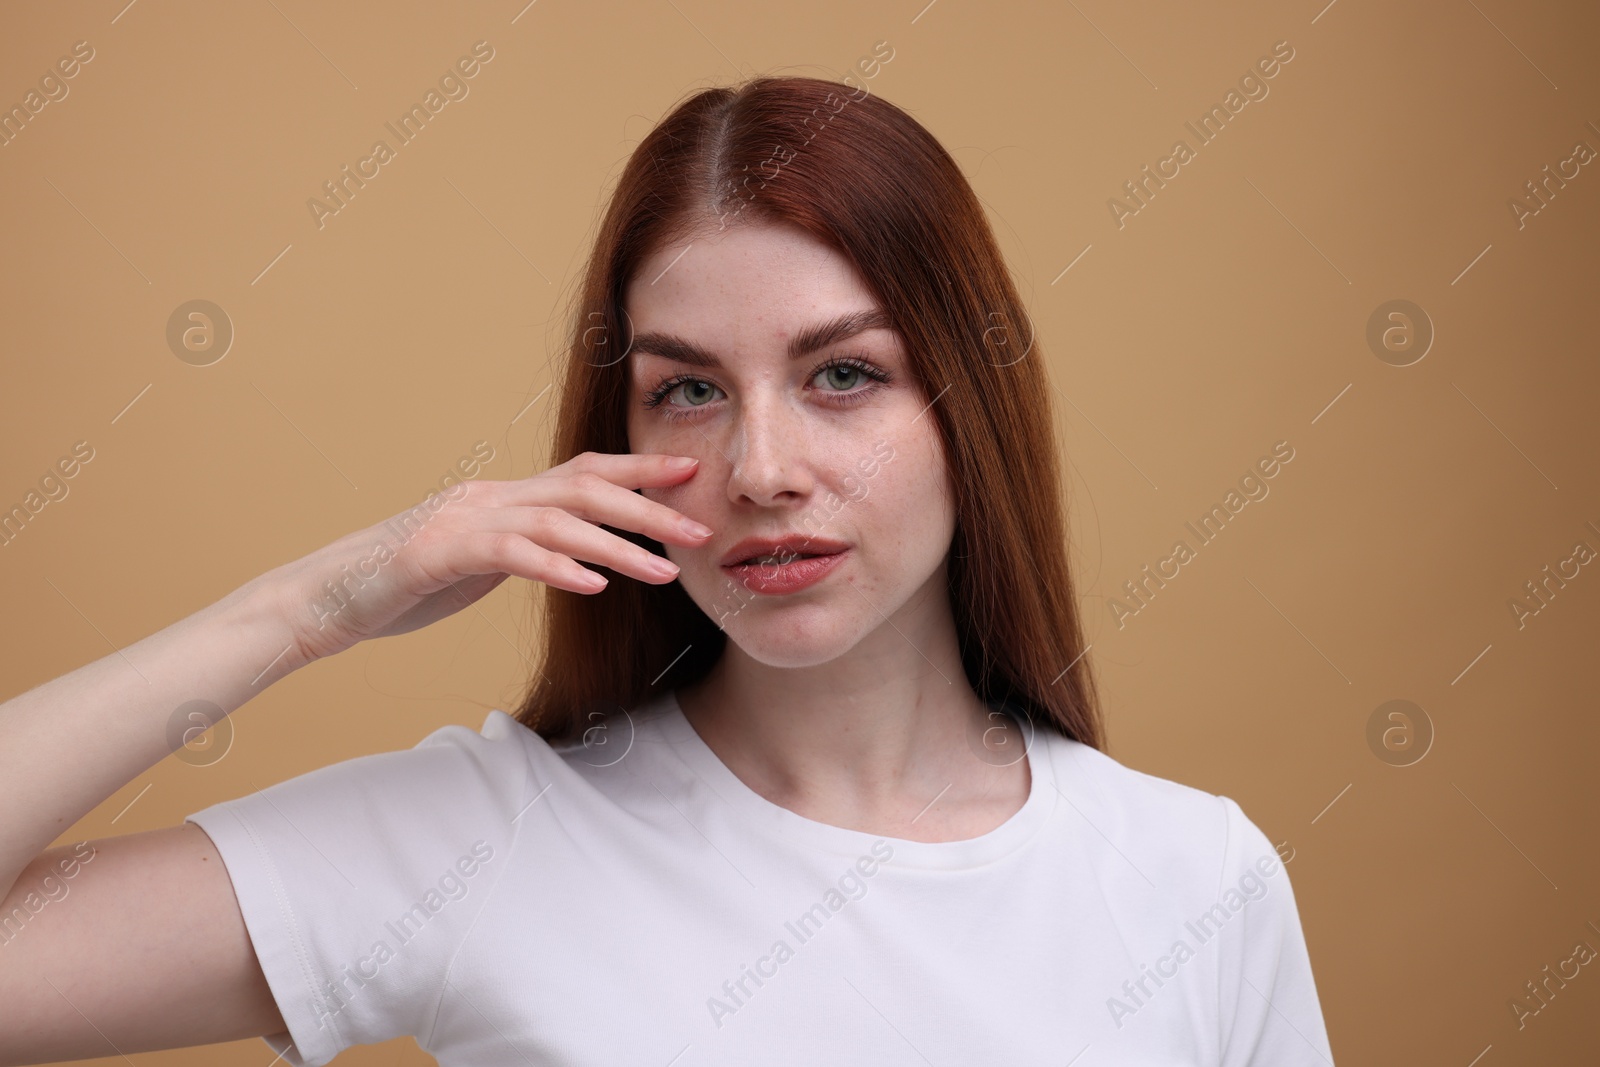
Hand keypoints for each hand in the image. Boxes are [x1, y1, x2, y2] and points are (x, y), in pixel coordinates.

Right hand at [266, 452, 709, 663]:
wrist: (325, 598)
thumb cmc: (404, 585)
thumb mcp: (477, 562)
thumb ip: (524, 548)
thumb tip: (575, 555)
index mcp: (502, 497)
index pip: (582, 474)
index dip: (639, 472)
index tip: (691, 477)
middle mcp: (488, 497)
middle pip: (583, 489)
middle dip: (648, 507)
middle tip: (702, 529)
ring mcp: (462, 522)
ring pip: (556, 522)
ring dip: (617, 546)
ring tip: (666, 572)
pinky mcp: (437, 555)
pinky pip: (508, 555)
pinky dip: (556, 568)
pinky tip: (593, 585)